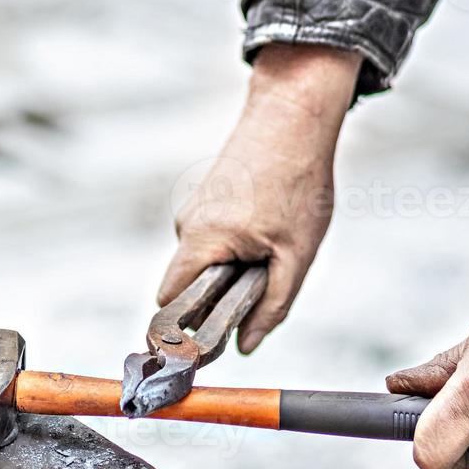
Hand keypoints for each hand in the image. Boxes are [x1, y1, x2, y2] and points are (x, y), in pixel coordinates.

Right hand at [159, 43, 361, 351]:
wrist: (293, 119)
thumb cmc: (297, 182)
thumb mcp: (296, 255)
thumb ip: (271, 306)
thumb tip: (246, 346)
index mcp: (202, 241)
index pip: (171, 301)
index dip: (180, 328)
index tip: (200, 349)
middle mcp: (187, 225)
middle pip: (187, 284)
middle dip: (218, 297)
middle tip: (260, 287)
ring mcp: (194, 209)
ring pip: (204, 260)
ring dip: (232, 268)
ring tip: (274, 245)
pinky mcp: (206, 198)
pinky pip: (212, 238)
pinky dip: (236, 245)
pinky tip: (269, 224)